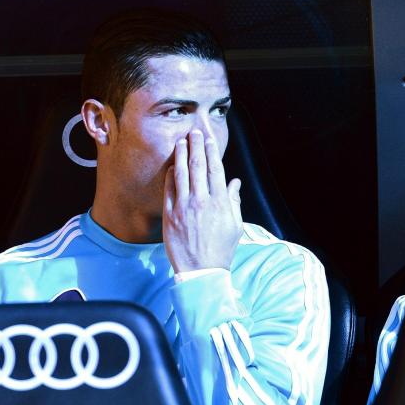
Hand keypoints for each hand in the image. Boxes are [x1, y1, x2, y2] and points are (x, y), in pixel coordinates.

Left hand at [163, 130, 242, 271]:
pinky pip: (169, 190)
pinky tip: (172, 166)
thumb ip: (234, 201)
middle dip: (196, 146)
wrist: (201, 271)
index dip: (212, 152)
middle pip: (198, 166)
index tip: (210, 140)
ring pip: (181, 174)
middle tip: (194, 132)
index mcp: (220, 203)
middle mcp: (202, 201)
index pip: (215, 170)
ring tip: (180, 141)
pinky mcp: (171, 215)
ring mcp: (184, 207)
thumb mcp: (235, 226)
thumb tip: (234, 183)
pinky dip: (170, 176)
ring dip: (181, 155)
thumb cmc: (221, 250)